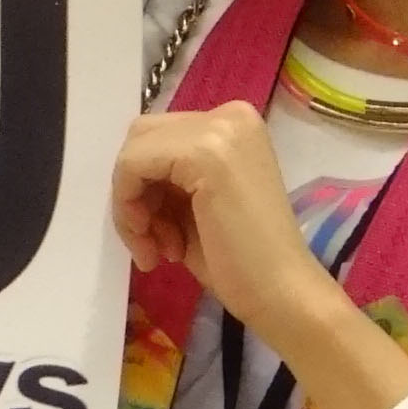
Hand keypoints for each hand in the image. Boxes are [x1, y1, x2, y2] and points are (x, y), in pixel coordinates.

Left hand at [111, 104, 336, 342]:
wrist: (281, 293)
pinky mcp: (204, 152)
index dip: (144, 187)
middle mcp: (230, 114)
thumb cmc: (242, 262)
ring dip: (132, 209)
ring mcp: (219, 129)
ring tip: (160, 252)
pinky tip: (159, 248)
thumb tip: (126, 174)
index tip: (158, 236)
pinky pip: (132, 166)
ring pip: (133, 153)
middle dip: (134, 193)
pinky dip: (129, 210)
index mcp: (234, 123)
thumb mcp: (196, 203)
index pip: (158, 138)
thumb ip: (169, 177)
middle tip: (154, 244)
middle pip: (142, 139)